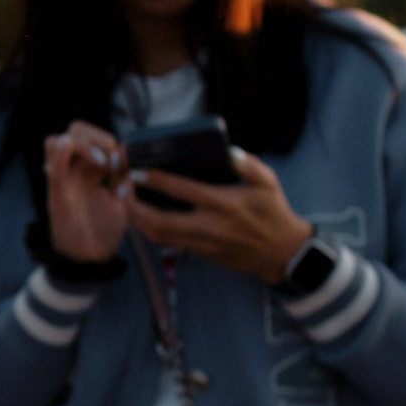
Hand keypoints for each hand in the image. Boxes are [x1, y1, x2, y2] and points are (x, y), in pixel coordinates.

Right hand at [42, 125, 129, 268]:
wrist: (91, 260)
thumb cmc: (103, 231)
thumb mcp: (123, 201)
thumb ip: (123, 177)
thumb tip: (127, 149)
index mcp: (89, 170)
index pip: (92, 137)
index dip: (107, 141)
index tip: (121, 161)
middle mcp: (73, 171)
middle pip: (75, 132)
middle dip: (95, 137)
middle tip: (110, 160)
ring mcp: (63, 181)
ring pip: (56, 141)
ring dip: (81, 144)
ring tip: (99, 162)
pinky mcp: (56, 196)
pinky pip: (53, 169)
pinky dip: (58, 154)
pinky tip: (66, 145)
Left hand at [123, 146, 312, 284]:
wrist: (282, 253)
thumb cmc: (274, 212)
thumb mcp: (269, 183)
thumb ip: (249, 164)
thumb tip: (228, 151)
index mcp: (225, 203)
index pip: (183, 190)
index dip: (156, 180)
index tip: (138, 171)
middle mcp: (211, 225)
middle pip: (161, 221)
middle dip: (135, 206)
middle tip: (122, 190)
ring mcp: (205, 243)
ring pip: (161, 236)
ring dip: (138, 221)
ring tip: (126, 203)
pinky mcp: (203, 254)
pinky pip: (170, 243)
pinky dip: (151, 230)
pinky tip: (143, 216)